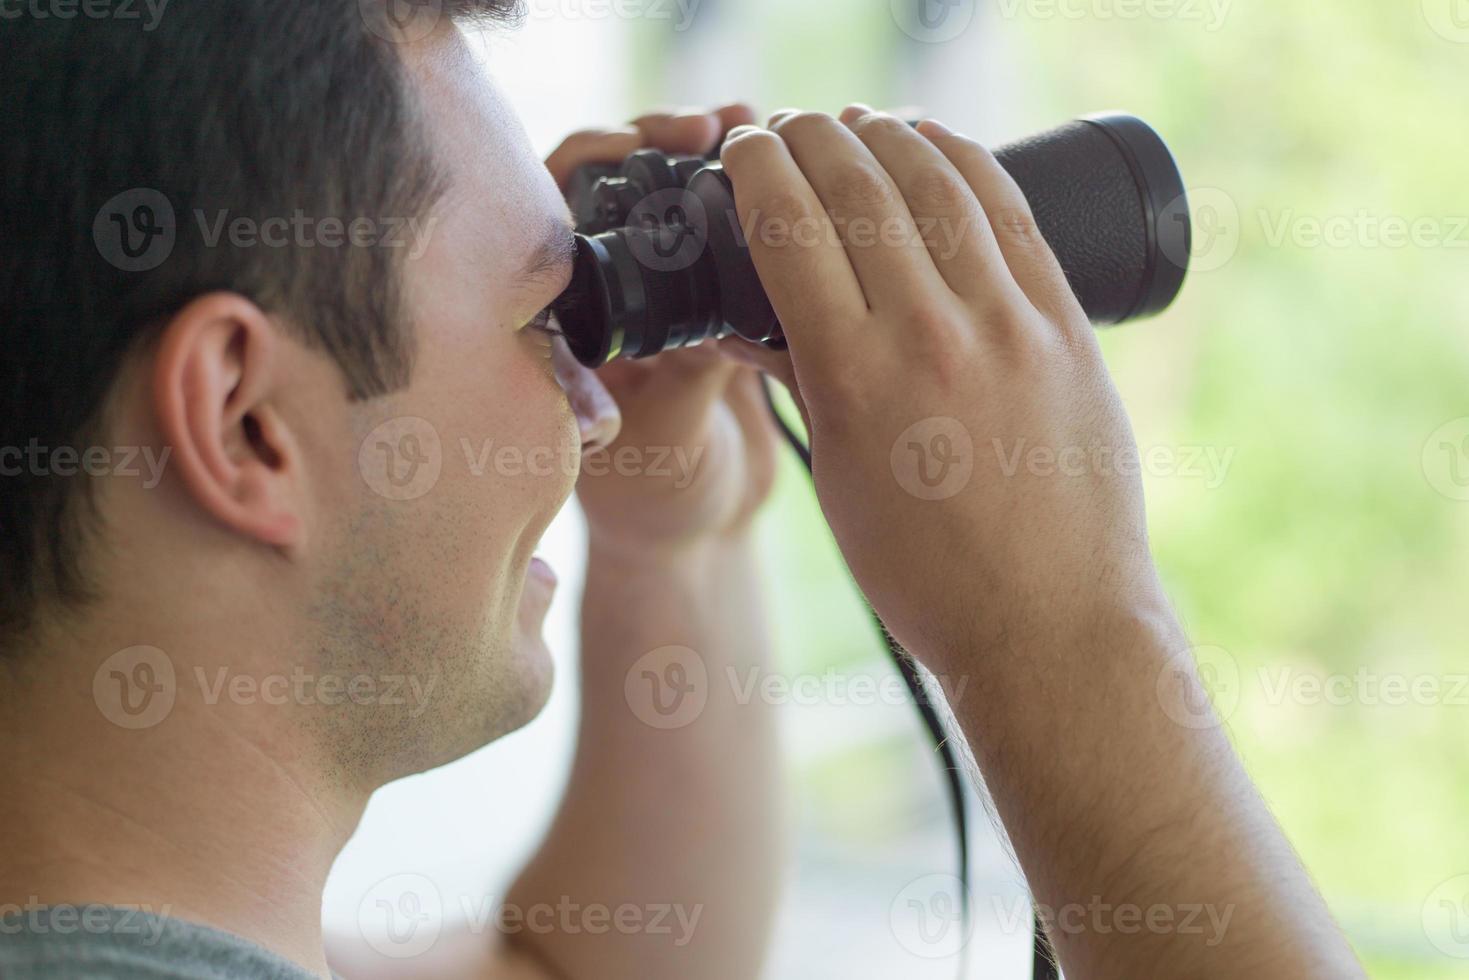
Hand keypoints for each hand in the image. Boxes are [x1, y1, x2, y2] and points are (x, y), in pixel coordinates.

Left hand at [543, 106, 781, 554]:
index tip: (634, 145)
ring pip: (675, 196)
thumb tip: (728, 310)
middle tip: (706, 124)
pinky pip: (730, 230)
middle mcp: (604, 294)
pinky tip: (795, 171)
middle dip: (659, 140)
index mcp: (565, 320)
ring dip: (716, 155)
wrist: (707, 536)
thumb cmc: (659, 505)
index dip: (587, 162)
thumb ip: (693, 373)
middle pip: (616, 184)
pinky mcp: (717, 299)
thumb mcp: (670, 438)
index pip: (552, 211)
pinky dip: (760, 195)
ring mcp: (661, 293)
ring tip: (758, 124)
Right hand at [718, 106, 1166, 667]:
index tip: (743, 151)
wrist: (1049, 624)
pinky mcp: (1067, 327)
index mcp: (855, 380)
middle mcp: (931, 336)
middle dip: (811, 138)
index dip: (757, 171)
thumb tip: (756, 320)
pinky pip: (1011, 215)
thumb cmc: (927, 575)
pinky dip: (966, 162)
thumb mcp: (836, 480)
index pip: (789, 231)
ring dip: (886, 135)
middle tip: (789, 126)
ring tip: (855, 123)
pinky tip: (936, 143)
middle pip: (858, 189)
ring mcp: (1009, 325)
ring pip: (937, 185)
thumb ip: (801, 384)